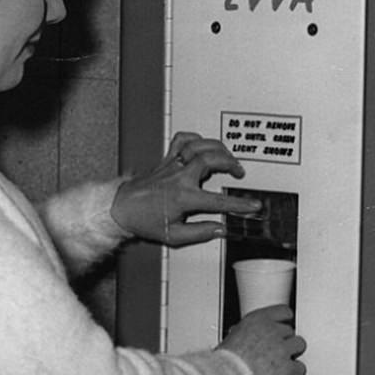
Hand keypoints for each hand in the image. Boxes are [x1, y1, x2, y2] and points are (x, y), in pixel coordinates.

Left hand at [110, 131, 261, 245]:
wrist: (122, 207)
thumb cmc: (144, 220)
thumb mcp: (174, 235)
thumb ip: (200, 232)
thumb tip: (220, 229)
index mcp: (184, 197)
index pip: (218, 201)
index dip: (239, 204)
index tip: (253, 205)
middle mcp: (180, 177)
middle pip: (211, 159)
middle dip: (231, 163)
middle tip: (239, 173)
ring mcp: (173, 164)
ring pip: (199, 145)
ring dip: (218, 148)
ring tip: (227, 157)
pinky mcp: (166, 158)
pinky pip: (182, 139)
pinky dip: (196, 138)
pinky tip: (204, 145)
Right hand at [219, 305, 306, 374]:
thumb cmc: (226, 362)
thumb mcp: (232, 337)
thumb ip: (246, 333)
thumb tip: (244, 336)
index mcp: (258, 319)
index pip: (283, 311)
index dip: (285, 321)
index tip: (284, 327)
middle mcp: (272, 330)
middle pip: (291, 331)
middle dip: (285, 341)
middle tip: (278, 351)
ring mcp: (282, 348)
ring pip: (300, 345)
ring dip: (293, 354)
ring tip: (285, 362)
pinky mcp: (288, 367)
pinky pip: (300, 368)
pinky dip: (295, 373)